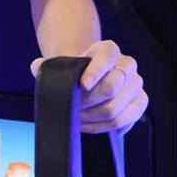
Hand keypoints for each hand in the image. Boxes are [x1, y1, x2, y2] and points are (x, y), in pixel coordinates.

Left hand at [30, 40, 147, 135]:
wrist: (90, 78)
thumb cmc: (76, 71)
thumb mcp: (63, 64)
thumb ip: (49, 65)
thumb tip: (36, 67)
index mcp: (109, 49)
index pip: (107, 56)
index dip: (96, 70)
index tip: (83, 84)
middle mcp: (127, 64)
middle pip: (112, 86)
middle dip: (89, 101)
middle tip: (72, 109)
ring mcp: (136, 84)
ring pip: (117, 107)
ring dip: (94, 118)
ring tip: (77, 120)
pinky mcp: (139, 103)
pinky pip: (126, 120)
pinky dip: (106, 127)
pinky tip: (92, 126)